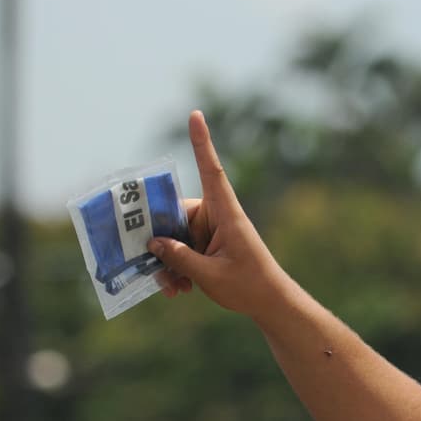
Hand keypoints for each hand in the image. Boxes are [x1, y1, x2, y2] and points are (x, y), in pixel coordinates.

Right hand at [150, 110, 290, 317]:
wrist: (272, 305)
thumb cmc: (249, 286)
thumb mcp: (209, 275)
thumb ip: (179, 258)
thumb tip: (154, 242)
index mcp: (226, 213)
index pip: (211, 171)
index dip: (202, 143)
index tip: (196, 114)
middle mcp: (217, 217)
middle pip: (176, 214)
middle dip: (160, 242)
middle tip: (147, 264)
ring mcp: (212, 232)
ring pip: (175, 238)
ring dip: (168, 263)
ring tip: (172, 289)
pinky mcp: (209, 248)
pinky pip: (183, 251)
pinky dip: (177, 270)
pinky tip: (178, 291)